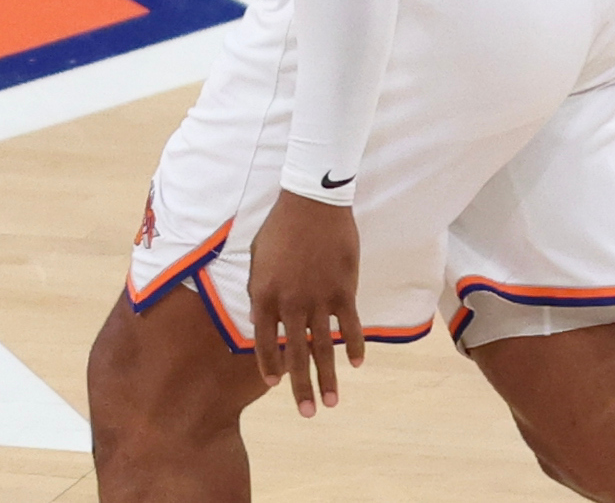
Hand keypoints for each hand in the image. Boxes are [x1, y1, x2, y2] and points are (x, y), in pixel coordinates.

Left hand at [248, 190, 362, 417]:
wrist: (311, 201)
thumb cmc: (280, 226)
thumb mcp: (258, 256)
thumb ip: (260, 289)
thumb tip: (262, 318)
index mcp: (264, 293)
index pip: (264, 340)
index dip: (269, 364)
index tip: (275, 385)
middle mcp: (290, 302)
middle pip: (295, 353)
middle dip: (301, 386)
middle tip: (308, 413)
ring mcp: (318, 298)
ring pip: (323, 347)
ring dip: (329, 377)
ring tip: (332, 402)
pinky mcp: (343, 291)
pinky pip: (349, 326)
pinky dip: (354, 346)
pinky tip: (356, 363)